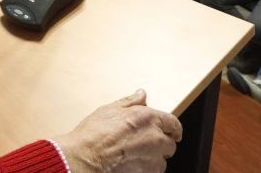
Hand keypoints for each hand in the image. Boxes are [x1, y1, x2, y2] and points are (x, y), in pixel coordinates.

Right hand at [53, 90, 180, 172]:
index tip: (172, 131)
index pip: (173, 124)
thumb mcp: (110, 110)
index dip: (173, 128)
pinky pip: (153, 171)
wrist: (86, 158)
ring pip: (162, 160)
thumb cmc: (94, 134)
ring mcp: (152, 159)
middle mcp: (155, 139)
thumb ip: (130, 102)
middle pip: (170, 144)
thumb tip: (141, 94)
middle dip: (161, 143)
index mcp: (149, 119)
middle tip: (146, 142)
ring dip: (154, 158)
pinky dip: (146, 168)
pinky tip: (132, 164)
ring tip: (136, 154)